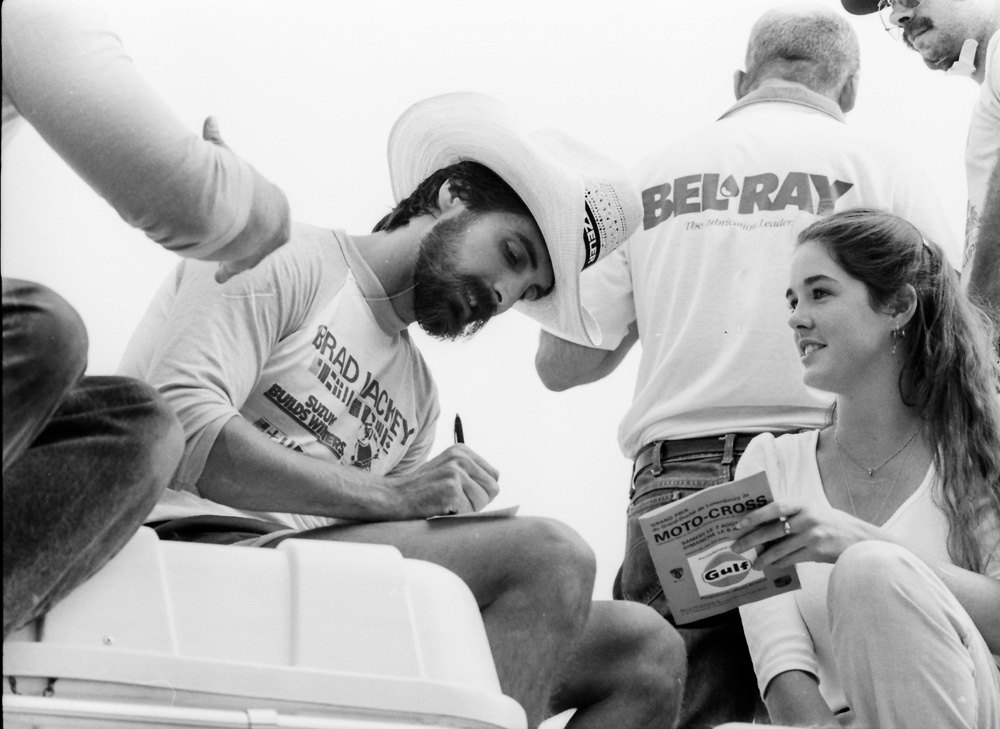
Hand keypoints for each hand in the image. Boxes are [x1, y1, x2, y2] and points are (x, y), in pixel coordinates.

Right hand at [201, 117, 291, 282]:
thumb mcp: (227, 158)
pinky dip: (228, 271)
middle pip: (258, 236)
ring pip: (248, 255)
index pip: (267, 211)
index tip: (240, 220)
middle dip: (245, 242)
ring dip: (235, 260)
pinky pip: (238, 267)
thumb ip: (218, 142)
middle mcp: (277, 228)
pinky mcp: (251, 260)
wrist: (240, 211)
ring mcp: (266, 247)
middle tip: (231, 247)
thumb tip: (210, 119)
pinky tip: (219, 277)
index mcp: (277, 204)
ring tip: (222, 266)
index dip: (251, 215)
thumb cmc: (233, 182)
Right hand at [385, 444, 500, 518]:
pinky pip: (469, 511)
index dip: (482, 491)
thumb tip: (496, 489)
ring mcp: (456, 472)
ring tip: (445, 503)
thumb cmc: (421, 490)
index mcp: (462, 451)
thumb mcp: (447, 471)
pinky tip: (440, 507)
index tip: (463, 494)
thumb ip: (470, 475)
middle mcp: (461, 458)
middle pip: (493, 488)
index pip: (494, 476)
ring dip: (466, 510)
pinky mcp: (451, 488)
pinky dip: (457, 515)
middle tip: (455, 502)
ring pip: (482, 502)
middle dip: (478, 502)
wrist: (393, 497)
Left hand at [730, 499, 879, 568]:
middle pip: (773, 530)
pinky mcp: (817, 551)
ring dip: (764, 557)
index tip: (739, 524)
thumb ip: (790, 514)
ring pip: (780, 548)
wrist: (859, 538)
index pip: (775, 507)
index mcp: (803, 503)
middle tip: (736, 547)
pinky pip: (791, 559)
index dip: (755, 516)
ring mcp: (813, 535)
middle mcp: (807, 517)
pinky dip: (779, 563)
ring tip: (753, 563)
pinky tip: (771, 566)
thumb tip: (760, 525)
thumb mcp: (811, 510)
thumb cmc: (829, 523)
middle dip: (751, 539)